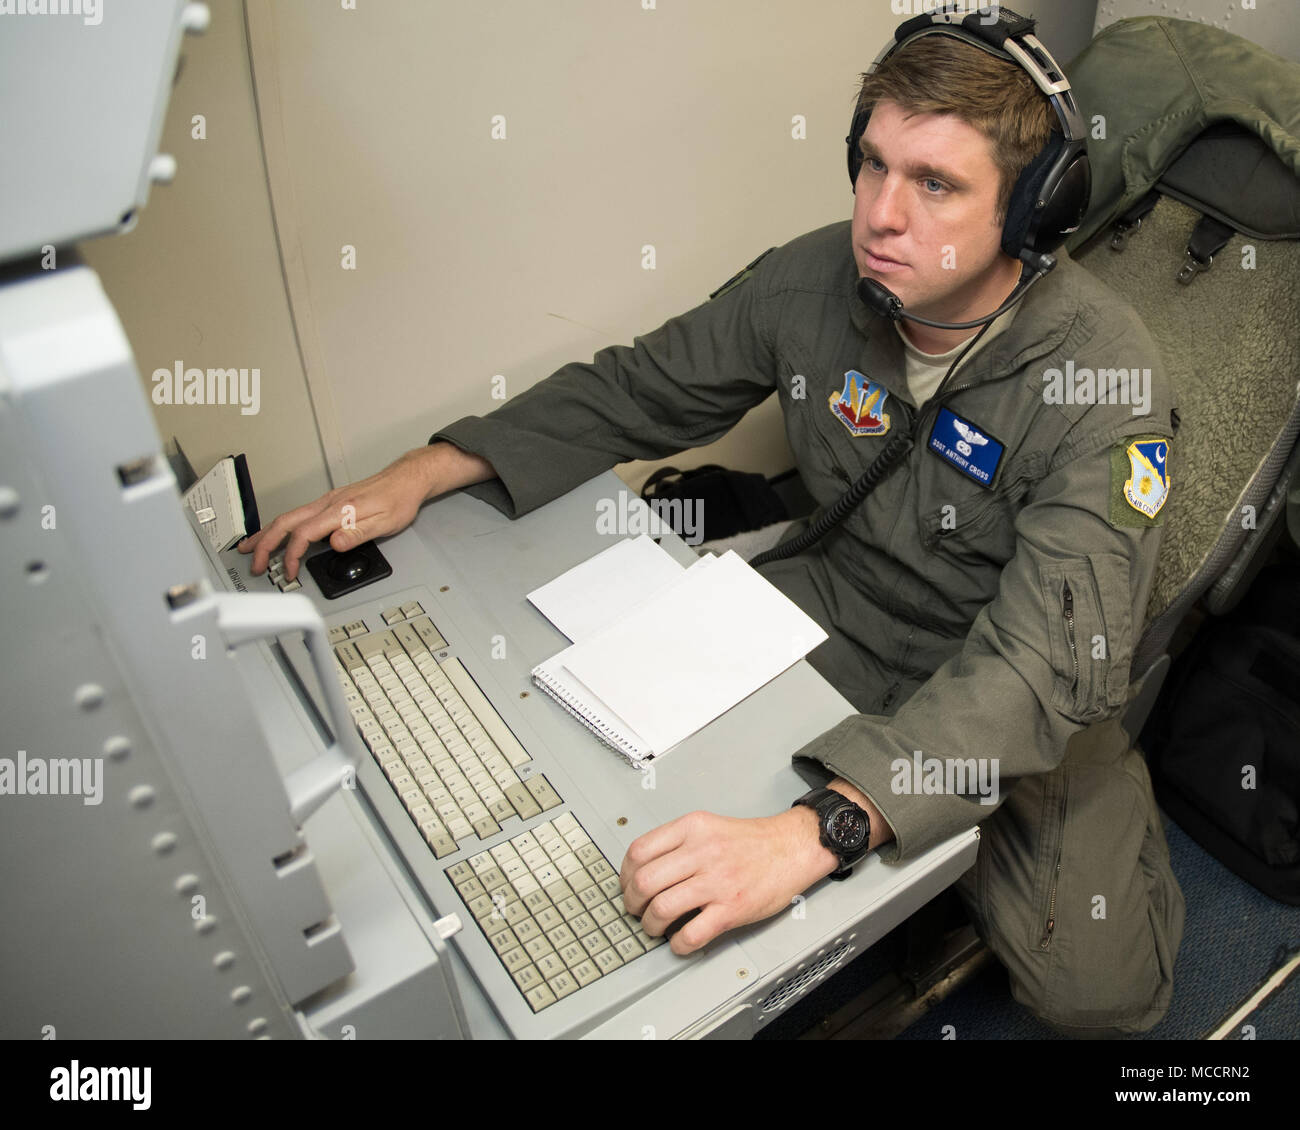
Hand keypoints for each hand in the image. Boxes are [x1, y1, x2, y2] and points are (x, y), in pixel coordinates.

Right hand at [238, 443, 492, 580]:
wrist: (407, 479)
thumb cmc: (399, 499)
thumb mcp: (385, 522)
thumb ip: (358, 534)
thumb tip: (335, 544)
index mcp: (340, 510)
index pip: (305, 534)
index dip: (291, 555)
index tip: (288, 571)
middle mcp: (329, 502)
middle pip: (286, 522)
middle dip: (265, 543)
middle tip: (253, 561)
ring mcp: (327, 501)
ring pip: (289, 516)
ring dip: (268, 533)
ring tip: (252, 547)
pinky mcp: (330, 502)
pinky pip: (298, 514)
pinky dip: (282, 526)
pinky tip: (278, 533)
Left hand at [619, 807, 837, 955]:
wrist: (793, 847)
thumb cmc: (752, 841)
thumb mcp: (709, 826)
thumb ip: (678, 842)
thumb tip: (643, 869)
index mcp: (692, 828)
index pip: (639, 850)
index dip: (623, 874)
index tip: (626, 885)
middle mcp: (702, 852)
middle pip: (644, 880)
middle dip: (631, 902)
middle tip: (635, 910)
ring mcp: (717, 881)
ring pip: (662, 908)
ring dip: (650, 924)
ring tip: (654, 927)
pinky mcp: (732, 908)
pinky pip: (692, 934)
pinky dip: (678, 944)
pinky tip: (679, 942)